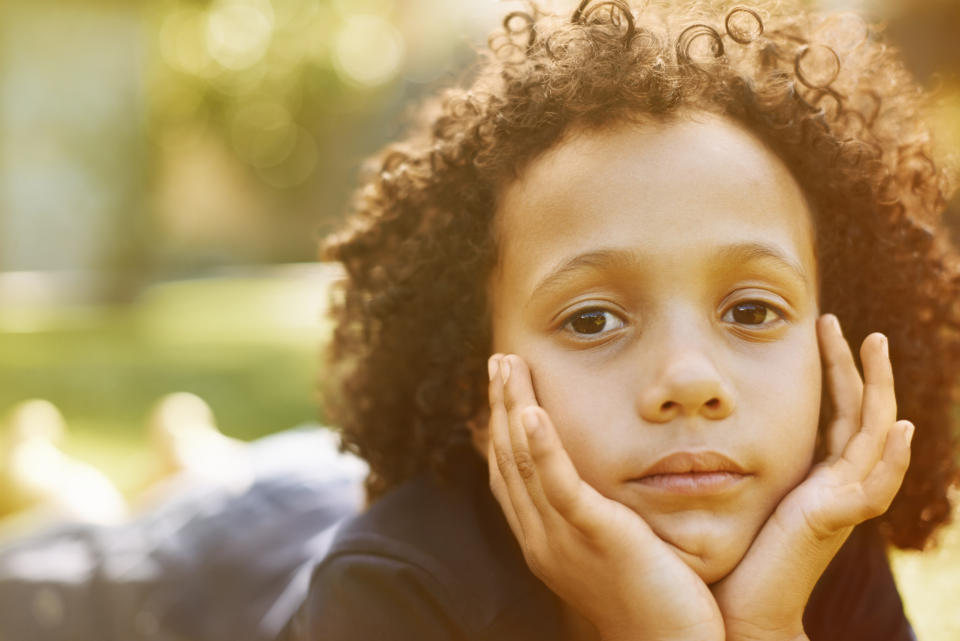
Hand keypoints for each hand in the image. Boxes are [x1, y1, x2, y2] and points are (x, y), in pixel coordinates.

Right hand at [487, 354, 723, 640]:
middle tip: (500, 361)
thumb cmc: (657, 604)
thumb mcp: (616, 553)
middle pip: (509, 460)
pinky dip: (542, 446)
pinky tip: (534, 411)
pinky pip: (559, 485)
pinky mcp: (595, 536)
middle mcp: (542, 538)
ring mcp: (563, 539)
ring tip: (509, 366)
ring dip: (514, 408)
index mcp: (545, 541)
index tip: (505, 387)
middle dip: (501, 406)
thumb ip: (600, 517)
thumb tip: (600, 487)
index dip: (503, 427)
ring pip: (525, 462)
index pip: (511, 474)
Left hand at [711, 315, 912, 640]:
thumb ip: (738, 463)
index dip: (834, 374)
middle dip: (857, 367)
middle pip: (858, 414)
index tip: (819, 334)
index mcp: (813, 477)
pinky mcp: (834, 519)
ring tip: (874, 343)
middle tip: (845, 325)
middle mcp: (834, 486)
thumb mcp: (738, 494)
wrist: (736, 610)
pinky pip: (875, 483)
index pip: (834, 414)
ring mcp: (840, 502)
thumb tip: (704, 430)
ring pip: (874, 435)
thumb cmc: (728, 557)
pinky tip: (901, 428)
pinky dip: (893, 458)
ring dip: (878, 388)